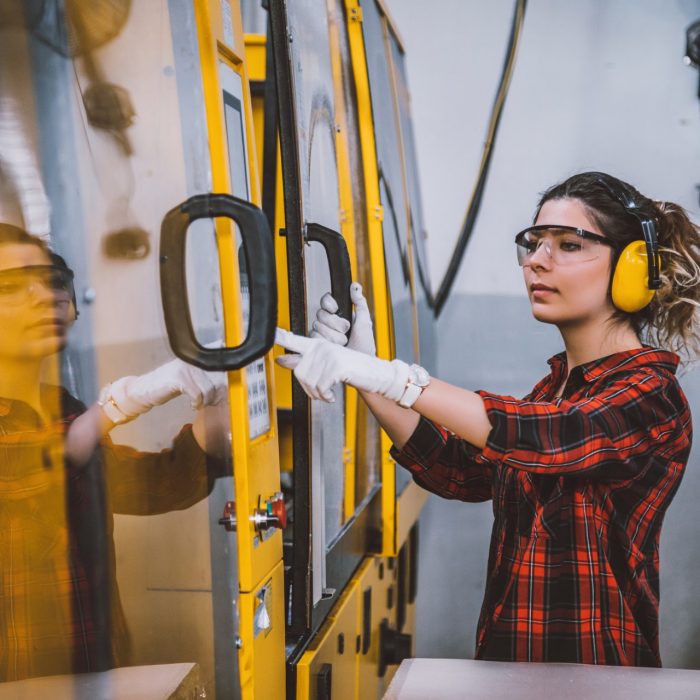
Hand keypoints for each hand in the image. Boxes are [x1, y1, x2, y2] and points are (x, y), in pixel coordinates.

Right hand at [105, 358, 226, 421]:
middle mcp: (194, 359)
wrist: (146, 389)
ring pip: (209, 389)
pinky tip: (193, 405)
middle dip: (218, 394)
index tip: (228, 391)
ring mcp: (186, 367)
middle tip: (213, 402)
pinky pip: (197, 394)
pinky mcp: (179, 378)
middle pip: (219, 379)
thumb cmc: (170, 385)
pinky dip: (197, 403)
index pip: (223, 361)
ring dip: (206, 401)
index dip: (229, 377)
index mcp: (199, 357)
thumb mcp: (192, 378)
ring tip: (200, 404)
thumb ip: (208, 378)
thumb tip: (228, 388)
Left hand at [275, 328, 407, 402]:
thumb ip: (304, 362)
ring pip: (309, 382)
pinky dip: (326, 396)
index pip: (293, 339)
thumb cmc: (352, 370)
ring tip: (328, 393)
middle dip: (308, 388)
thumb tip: (279, 359)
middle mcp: (322, 346)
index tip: (271, 332)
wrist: (375, 375)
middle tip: (321, 392)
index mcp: (317, 344)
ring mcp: (330, 354)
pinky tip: (333, 395)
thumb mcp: (326, 365)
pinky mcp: (337, 365)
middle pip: (299, 373)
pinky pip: (321, 387)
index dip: (280, 337)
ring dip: (318, 394)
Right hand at [311, 283, 375, 355]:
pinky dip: (327, 342)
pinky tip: (334, 347)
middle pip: (321, 313)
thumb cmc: (364, 347)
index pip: (326, 301)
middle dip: (335, 323)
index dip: (329, 303)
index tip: (336, 309)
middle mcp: (328, 324)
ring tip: (343, 342)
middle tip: (346, 331)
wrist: (360, 366)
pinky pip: (314, 338)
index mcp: (339, 315)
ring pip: (317, 326)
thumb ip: (360, 303)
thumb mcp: (365, 322)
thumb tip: (355, 286)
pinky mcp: (316, 346)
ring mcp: (321, 335)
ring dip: (333, 335)